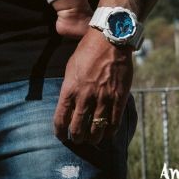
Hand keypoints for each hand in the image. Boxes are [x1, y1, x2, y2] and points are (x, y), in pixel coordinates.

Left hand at [53, 28, 132, 144]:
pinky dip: (110, 132)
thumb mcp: (71, 67)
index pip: (61, 117)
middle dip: (76, 137)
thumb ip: (70, 87)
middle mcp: (85, 96)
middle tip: (77, 139)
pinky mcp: (118, 98)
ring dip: (93, 138)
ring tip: (92, 139)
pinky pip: (114, 122)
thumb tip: (68, 103)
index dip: (60, 131)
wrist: (109, 39)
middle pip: (78, 128)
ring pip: (96, 129)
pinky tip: (107, 134)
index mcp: (70, 88)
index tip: (61, 135)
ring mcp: (103, 98)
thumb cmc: (87, 50)